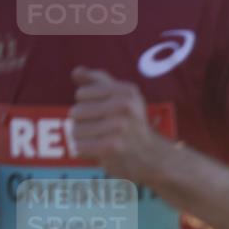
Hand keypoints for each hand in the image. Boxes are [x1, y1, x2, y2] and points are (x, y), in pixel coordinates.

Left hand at [70, 67, 167, 183]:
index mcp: (126, 91)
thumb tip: (76, 72)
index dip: (88, 105)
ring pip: (75, 130)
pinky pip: (79, 146)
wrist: (152, 156)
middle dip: (84, 123)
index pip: (82, 94)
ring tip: (101, 140)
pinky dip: (84, 151)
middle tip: (103, 130)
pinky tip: (99, 151)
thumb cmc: (132, 123)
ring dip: (84, 138)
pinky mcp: (112, 147)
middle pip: (76, 112)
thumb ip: (99, 80)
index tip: (106, 113)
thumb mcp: (123, 96)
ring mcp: (119, 127)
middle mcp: (125, 106)